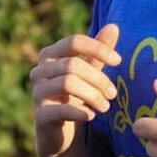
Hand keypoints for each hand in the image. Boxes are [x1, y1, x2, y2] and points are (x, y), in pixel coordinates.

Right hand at [31, 23, 121, 156]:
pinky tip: (92, 116)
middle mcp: (39, 71)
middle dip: (98, 79)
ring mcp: (37, 93)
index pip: (73, 41)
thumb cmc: (76, 94)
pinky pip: (60, 110)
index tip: (119, 60)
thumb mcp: (89, 71)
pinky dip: (80, 112)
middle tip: (113, 94)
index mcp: (50, 55)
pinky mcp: (40, 115)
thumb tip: (114, 26)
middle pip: (72, 65)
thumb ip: (99, 51)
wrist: (61, 130)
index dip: (98, 48)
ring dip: (93, 95)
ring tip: (106, 106)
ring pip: (67, 84)